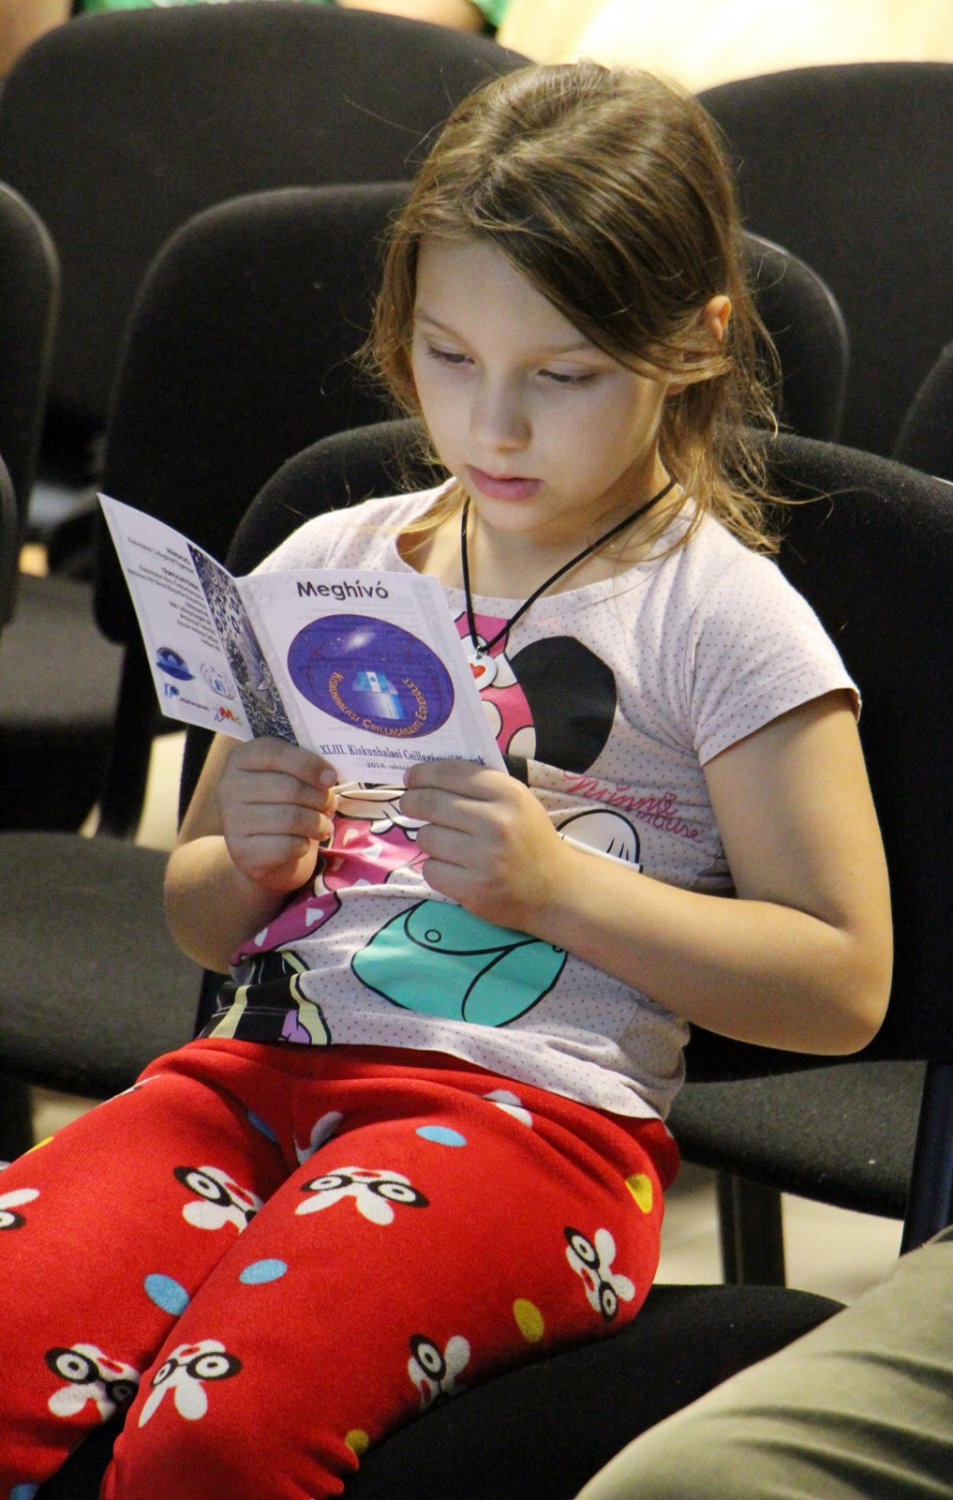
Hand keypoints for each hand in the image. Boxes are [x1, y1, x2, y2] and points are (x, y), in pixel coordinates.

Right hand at [215, 737, 337, 895]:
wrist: (263, 853)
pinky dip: (304, 845)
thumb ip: (304, 767)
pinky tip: (302, 844)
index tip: (332, 778)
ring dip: (318, 824)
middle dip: (321, 799)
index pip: (276, 753)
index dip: (310, 764)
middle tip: (329, 806)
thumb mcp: (289, 776)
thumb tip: (327, 776)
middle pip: (290, 788)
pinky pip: (288, 846)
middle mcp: (228, 787)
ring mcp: (232, 821)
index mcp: (240, 759)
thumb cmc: (282, 805)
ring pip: (292, 818)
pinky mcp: (242, 852)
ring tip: (323, 826)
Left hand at [400, 760, 567, 928]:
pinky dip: (436, 868)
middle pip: (430, 803)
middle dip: (412, 802)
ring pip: (426, 837)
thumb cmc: (529, 839)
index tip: (411, 777)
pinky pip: (430, 869)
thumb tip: (426, 776)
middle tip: (409, 804)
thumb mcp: (516, 801)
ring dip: (429, 838)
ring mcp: (484, 858)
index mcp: (508, 794)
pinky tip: (453, 868)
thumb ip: (479, 786)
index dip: (423, 773)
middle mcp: (496, 823)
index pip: (451, 773)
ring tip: (445, 842)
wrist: (555, 890)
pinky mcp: (473, 889)